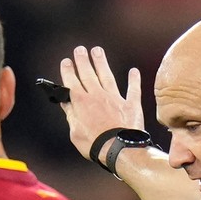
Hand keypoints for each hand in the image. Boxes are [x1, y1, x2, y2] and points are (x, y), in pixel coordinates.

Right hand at [59, 46, 145, 163]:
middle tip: (80, 49)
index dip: (68, 71)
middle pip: (88, 74)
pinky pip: (133, 90)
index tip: (66, 61)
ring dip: (101, 62)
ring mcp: (115, 98)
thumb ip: (71, 115)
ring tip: (97, 51)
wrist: (119, 149)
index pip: (71, 82)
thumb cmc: (95, 144)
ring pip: (107, 76)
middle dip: (82, 60)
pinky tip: (134, 71)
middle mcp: (98, 96)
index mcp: (81, 102)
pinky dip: (134, 80)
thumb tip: (65, 103)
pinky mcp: (131, 105)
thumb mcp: (75, 132)